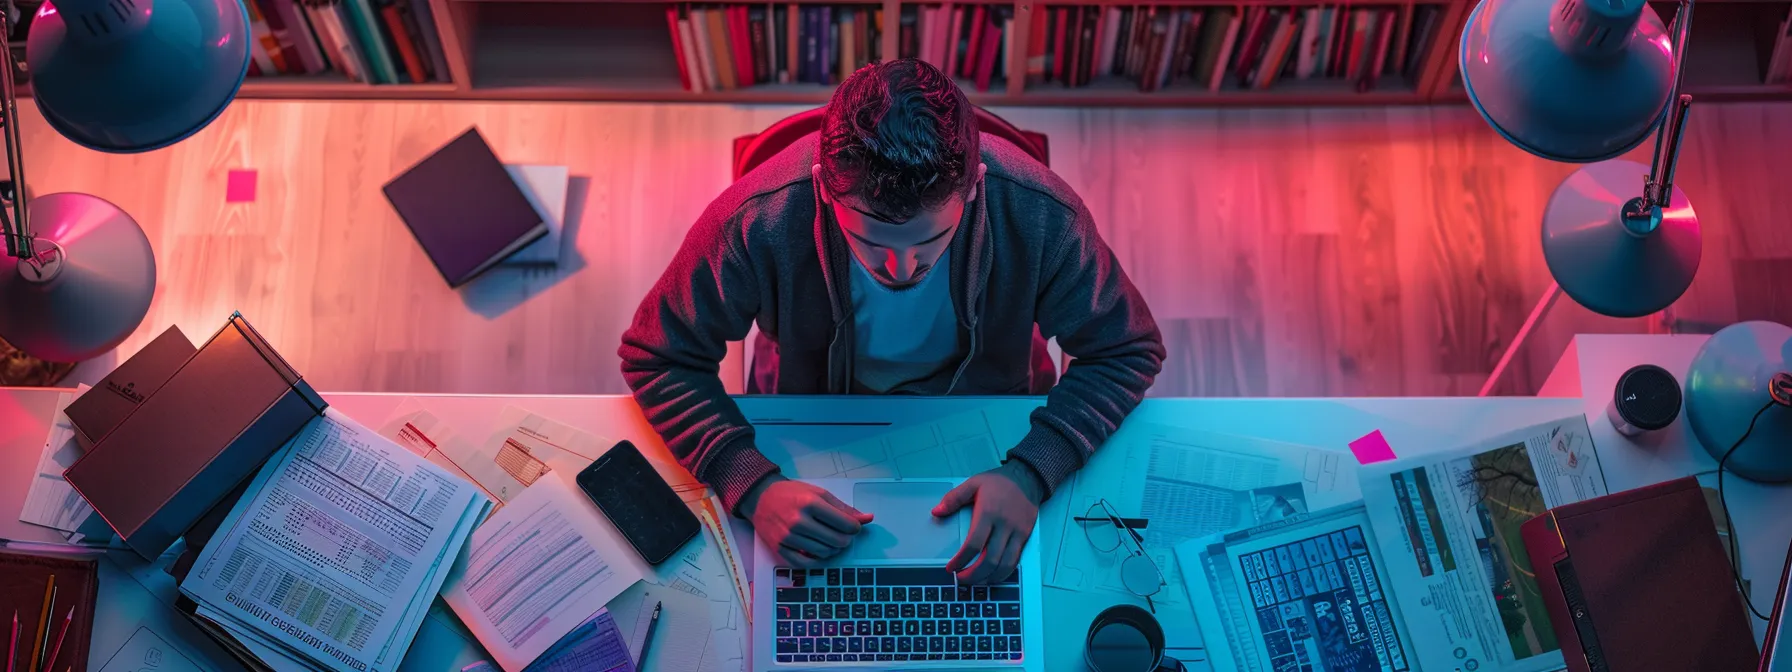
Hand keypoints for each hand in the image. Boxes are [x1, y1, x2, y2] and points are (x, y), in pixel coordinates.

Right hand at [741, 475, 873, 567]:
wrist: (761, 498)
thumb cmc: (791, 493)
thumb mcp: (819, 493)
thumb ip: (843, 508)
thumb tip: (868, 518)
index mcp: (810, 504)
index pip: (845, 524)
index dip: (855, 528)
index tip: (854, 527)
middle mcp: (799, 521)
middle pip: (837, 540)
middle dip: (846, 539)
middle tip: (843, 534)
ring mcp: (788, 537)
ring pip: (824, 553)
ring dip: (833, 549)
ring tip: (831, 540)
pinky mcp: (780, 549)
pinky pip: (806, 564)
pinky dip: (818, 560)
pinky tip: (821, 552)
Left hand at [934, 461, 1045, 584]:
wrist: (1027, 478)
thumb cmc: (999, 482)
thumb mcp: (973, 483)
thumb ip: (953, 498)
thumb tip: (936, 512)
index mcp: (988, 513)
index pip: (974, 544)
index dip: (961, 560)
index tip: (951, 568)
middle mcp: (1004, 525)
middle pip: (990, 559)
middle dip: (974, 575)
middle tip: (961, 579)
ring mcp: (1016, 533)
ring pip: (1005, 564)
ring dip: (989, 578)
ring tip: (976, 582)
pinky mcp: (1025, 537)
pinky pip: (1015, 560)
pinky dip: (1004, 573)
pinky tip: (993, 576)